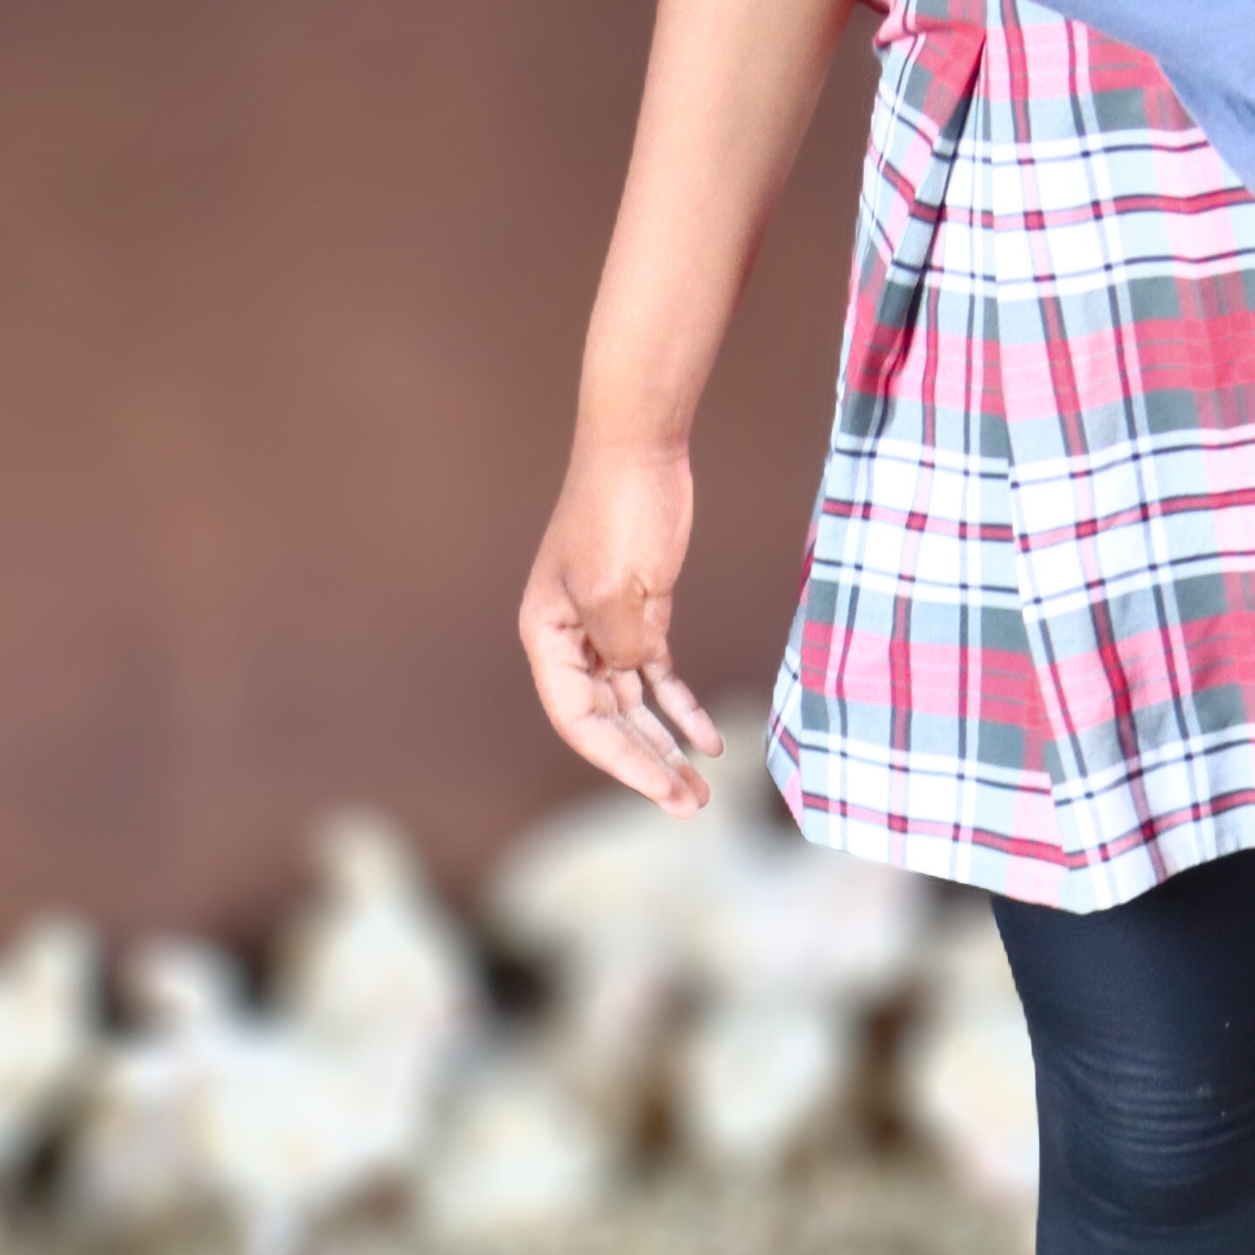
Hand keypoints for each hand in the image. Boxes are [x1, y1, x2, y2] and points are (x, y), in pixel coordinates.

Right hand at [517, 440, 722, 809]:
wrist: (641, 450)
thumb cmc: (617, 510)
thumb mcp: (617, 585)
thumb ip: (623, 646)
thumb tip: (637, 683)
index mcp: (545, 636)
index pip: (579, 719)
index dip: (621, 761)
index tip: (665, 787)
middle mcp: (569, 641)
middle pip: (606, 723)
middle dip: (648, 766)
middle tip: (690, 805)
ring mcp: (607, 629)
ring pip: (633, 707)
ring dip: (666, 746)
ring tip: (701, 788)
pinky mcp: (643, 614)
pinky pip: (658, 677)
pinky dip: (682, 709)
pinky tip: (709, 740)